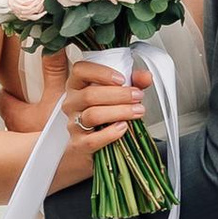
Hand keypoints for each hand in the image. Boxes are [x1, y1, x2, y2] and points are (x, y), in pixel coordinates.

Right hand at [58, 55, 150, 169]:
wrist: (91, 147)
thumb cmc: (104, 116)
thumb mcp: (119, 96)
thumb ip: (134, 83)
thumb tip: (145, 76)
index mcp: (78, 85)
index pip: (80, 70)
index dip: (101, 73)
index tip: (122, 79)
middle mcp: (72, 103)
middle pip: (90, 94)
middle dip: (119, 95)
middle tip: (137, 96)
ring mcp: (73, 124)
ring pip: (93, 115)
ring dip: (119, 112)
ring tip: (136, 112)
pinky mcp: (78, 144)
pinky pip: (92, 140)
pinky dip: (110, 133)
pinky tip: (123, 127)